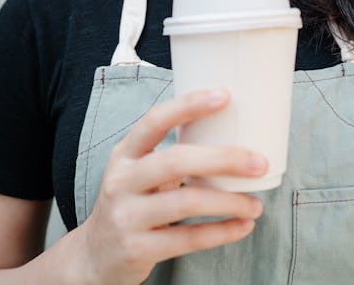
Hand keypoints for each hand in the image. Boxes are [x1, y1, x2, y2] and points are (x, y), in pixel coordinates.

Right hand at [74, 89, 266, 284]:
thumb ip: (172, 155)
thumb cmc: (132, 202)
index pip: (155, 119)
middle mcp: (122, 180)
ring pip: (186, 201)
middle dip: (223, 158)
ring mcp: (127, 216)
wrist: (94, 257)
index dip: (189, 105)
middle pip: (176, 160)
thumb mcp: (138, 171)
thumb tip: (232, 136)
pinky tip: (243, 225)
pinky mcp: (137, 249)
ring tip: (256, 204)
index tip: (225, 95)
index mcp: (126, 153)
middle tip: (259, 162)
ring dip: (229, 201)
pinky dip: (221, 232)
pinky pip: (187, 240)